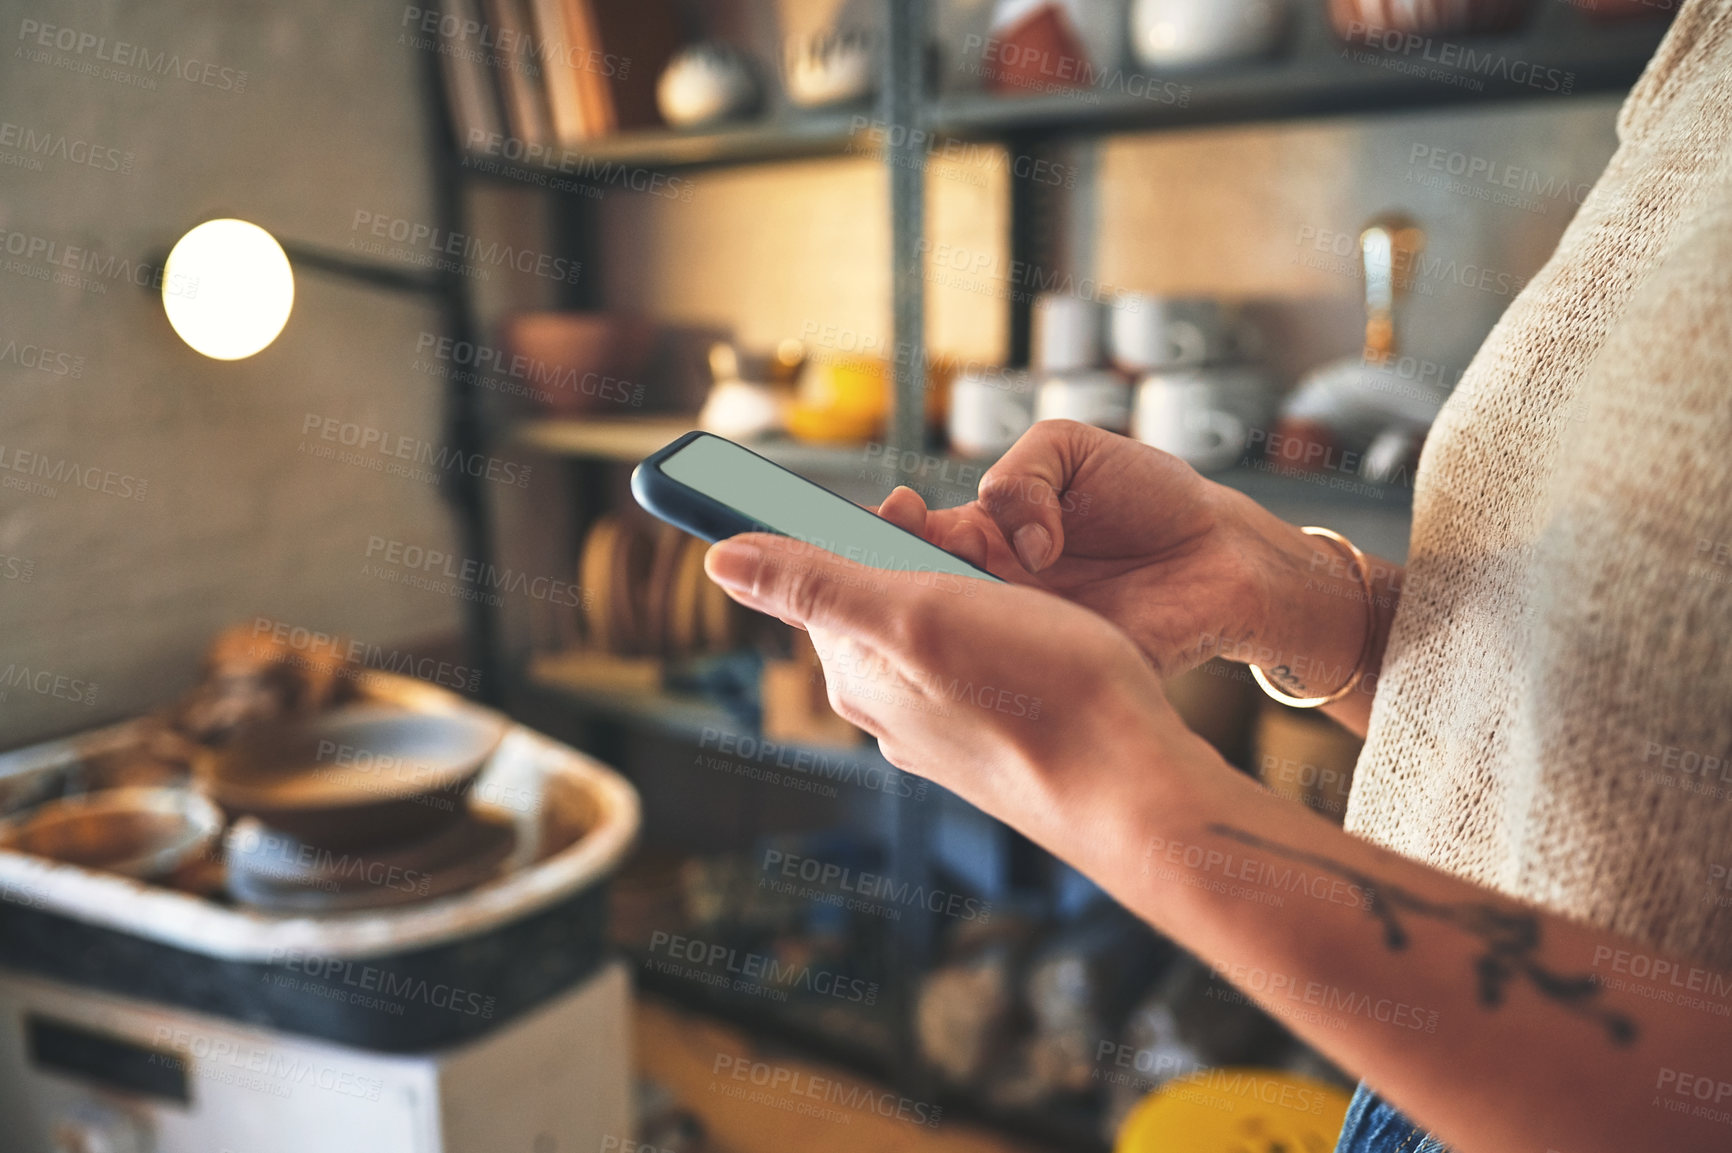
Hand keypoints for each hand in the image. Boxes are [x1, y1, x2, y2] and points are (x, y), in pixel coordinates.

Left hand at [703, 533, 1220, 859]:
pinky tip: (1041, 631)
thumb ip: (816, 583)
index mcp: (857, 671)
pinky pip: (977, 659)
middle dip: (917, 553)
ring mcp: (941, 726)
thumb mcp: (915, 612)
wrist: (1134, 785)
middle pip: (878, 597)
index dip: (854, 525)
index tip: (903, 501)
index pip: (818, 576)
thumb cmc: (1038, 693)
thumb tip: (719, 557)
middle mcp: (888, 706)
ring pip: (933, 626)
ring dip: (964, 588)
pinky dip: (997, 625)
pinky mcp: (992, 736)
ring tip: (1019, 584)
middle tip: (978, 538)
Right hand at [881, 421, 1373, 690]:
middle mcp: (988, 593)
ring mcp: (1020, 640)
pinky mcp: (1058, 679)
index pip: (910, 537)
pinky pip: (1018, 680)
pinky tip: (1016, 639)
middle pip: (918, 596)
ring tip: (970, 591)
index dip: (890, 529)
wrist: (1222, 555)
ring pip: (958, 644)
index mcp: (981, 536)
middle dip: (906, 576)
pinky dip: (1010, 664)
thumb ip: (1023, 472)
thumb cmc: (1148, 496)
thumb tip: (1007, 536)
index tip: (897, 512)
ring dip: (952, 621)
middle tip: (923, 553)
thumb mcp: (1073, 449)